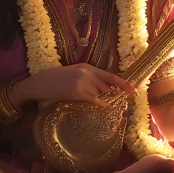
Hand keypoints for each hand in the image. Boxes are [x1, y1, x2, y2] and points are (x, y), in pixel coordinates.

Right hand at [13, 63, 136, 106]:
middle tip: (127, 97)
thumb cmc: (56, 81)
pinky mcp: (77, 92)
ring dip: (100, 97)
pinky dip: (100, 103)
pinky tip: (103, 106)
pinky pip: (94, 99)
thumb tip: (106, 89)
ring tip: (96, 100)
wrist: (39, 83)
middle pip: (107, 85)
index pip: (110, 75)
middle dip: (116, 92)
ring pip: (99, 92)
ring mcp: (82, 82)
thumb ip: (89, 79)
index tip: (133, 89)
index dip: (123, 83)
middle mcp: (86, 73)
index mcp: (86, 67)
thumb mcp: (74, 75)